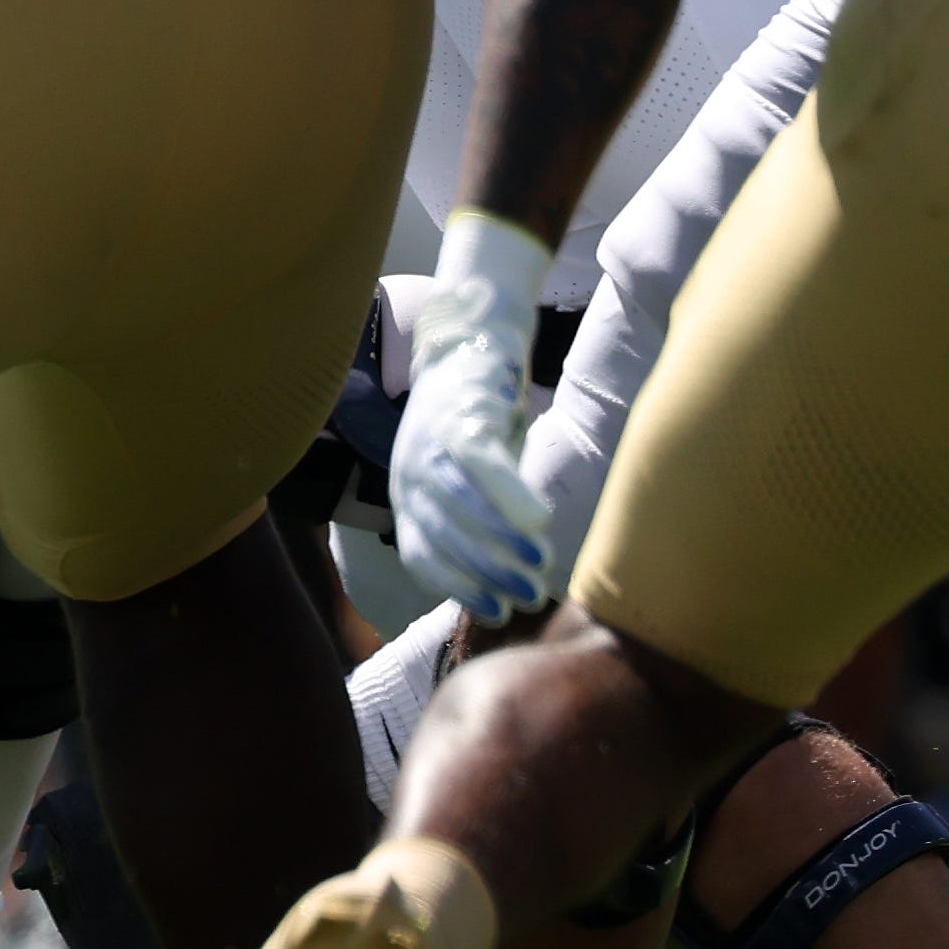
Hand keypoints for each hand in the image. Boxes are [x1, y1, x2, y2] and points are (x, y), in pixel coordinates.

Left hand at [388, 217, 559, 618]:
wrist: (474, 337)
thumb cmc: (479, 421)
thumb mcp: (471, 477)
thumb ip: (485, 519)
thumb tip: (518, 578)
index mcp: (409, 492)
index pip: (421, 554)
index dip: (457, 587)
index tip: (495, 611)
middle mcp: (409, 470)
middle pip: (440, 533)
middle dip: (484, 570)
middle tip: (527, 596)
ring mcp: (430, 440)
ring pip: (457, 500)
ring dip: (498, 537)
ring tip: (539, 562)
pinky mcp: (460, 412)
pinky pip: (479, 458)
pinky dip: (506, 490)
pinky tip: (539, 518)